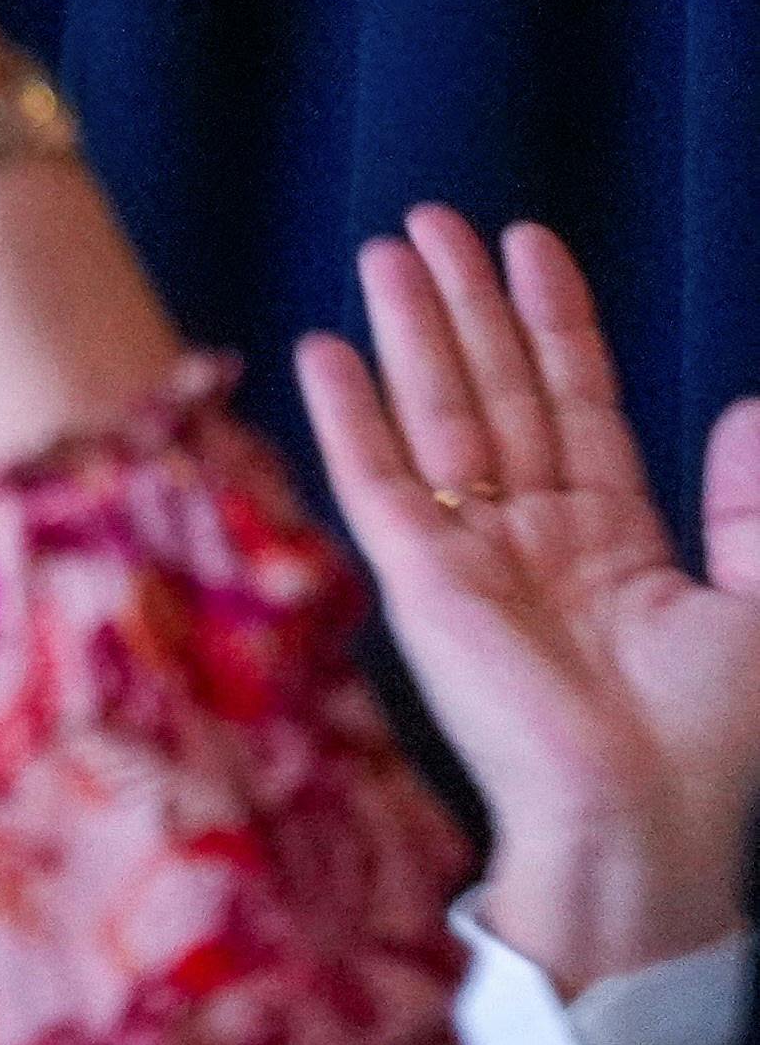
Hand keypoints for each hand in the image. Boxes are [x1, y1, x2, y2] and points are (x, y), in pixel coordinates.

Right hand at [298, 205, 759, 991]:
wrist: (645, 824)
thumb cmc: (713, 743)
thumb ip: (752, 505)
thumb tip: (746, 402)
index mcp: (611, 538)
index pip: (572, 401)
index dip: (553, 320)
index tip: (529, 244)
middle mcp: (532, 535)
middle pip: (494, 389)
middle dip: (464, 302)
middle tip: (432, 220)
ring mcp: (470, 555)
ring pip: (438, 415)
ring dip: (411, 331)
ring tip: (385, 250)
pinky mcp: (422, 583)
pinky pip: (379, 480)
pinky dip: (351, 414)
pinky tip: (328, 350)